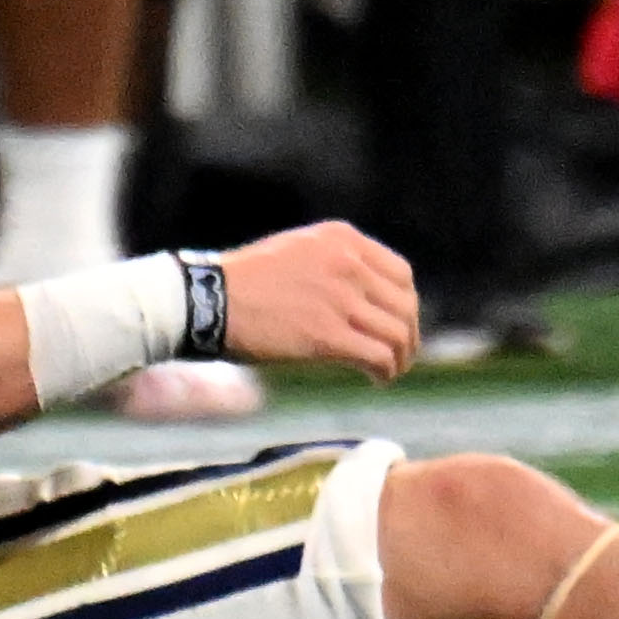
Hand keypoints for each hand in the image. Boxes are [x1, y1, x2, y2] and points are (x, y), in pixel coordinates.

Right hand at [214, 219, 419, 380]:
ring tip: (388, 372)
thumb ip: (336, 264)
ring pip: (398, 334)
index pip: (401, 274)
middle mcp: (347, 263)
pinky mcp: (328, 335)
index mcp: (341, 239)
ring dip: (400, 359)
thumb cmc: (246, 281)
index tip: (397, 326)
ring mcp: (340, 299)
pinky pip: (379, 357)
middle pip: (405, 306)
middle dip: (408, 336)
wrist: (210, 300)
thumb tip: (368, 297)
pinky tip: (375, 380)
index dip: (406, 306)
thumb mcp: (298, 250)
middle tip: (399, 357)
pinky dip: (385, 372)